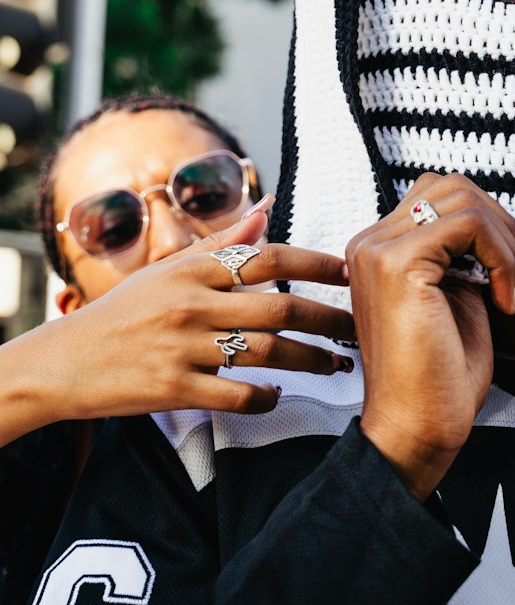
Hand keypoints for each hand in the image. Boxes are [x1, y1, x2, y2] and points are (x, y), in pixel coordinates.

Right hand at [0, 205, 354, 446]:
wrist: (64, 362)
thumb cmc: (124, 311)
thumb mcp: (168, 268)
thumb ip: (223, 241)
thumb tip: (269, 207)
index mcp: (195, 269)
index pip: (270, 258)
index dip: (318, 264)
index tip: (351, 273)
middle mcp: (193, 303)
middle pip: (281, 308)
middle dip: (329, 319)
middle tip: (360, 328)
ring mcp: (183, 347)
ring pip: (267, 354)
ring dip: (311, 361)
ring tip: (337, 364)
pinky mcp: (173, 388)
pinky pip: (236, 396)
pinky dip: (265, 398)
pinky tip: (280, 396)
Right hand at [345, 173, 514, 499]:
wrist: (416, 429)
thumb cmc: (438, 379)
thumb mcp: (457, 299)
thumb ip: (463, 257)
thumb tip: (494, 228)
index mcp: (378, 250)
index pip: (439, 197)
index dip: (489, 230)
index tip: (512, 284)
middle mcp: (370, 243)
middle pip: (452, 187)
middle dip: (502, 227)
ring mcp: (379, 249)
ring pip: (464, 199)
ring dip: (506, 244)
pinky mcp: (399, 262)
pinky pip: (470, 224)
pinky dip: (503, 257)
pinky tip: (506, 301)